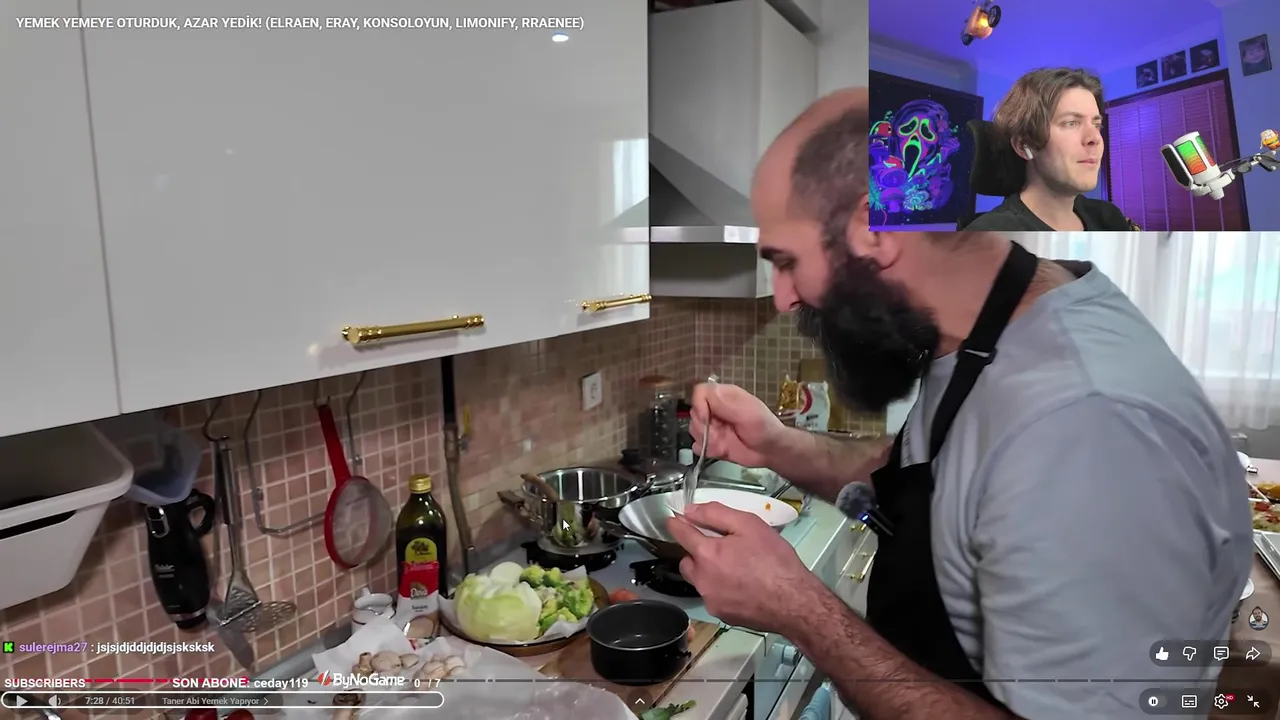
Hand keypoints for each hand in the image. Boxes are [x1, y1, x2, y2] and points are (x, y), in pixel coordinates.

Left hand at [666, 502, 819, 634]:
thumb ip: (716, 514)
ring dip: (708, 572)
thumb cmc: (775, 560)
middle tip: (720, 547)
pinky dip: (721, 589)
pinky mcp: (721, 614)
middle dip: (696, 552)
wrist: (795, 602)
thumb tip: (690, 511)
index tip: (677, 520)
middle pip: (687, 560)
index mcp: (707, 554)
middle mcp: (702, 579)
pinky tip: (742, 586)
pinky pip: (713, 596)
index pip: (680, 534)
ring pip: (699, 580)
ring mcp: (710, 600)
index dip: (678, 524)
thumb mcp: (750, 525)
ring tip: (735, 568)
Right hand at [689, 382, 785, 468]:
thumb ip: (724, 402)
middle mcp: (715, 409)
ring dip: (706, 439)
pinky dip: (706, 449)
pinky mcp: (712, 443)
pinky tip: (720, 450)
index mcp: (723, 396)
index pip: (699, 393)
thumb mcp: (747, 410)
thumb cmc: (763, 426)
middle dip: (704, 426)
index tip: (706, 418)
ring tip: (723, 442)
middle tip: (720, 433)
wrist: (770, 450)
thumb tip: (701, 401)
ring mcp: (712, 427)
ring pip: (693, 430)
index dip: (699, 405)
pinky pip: (697, 445)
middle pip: (693, 412)